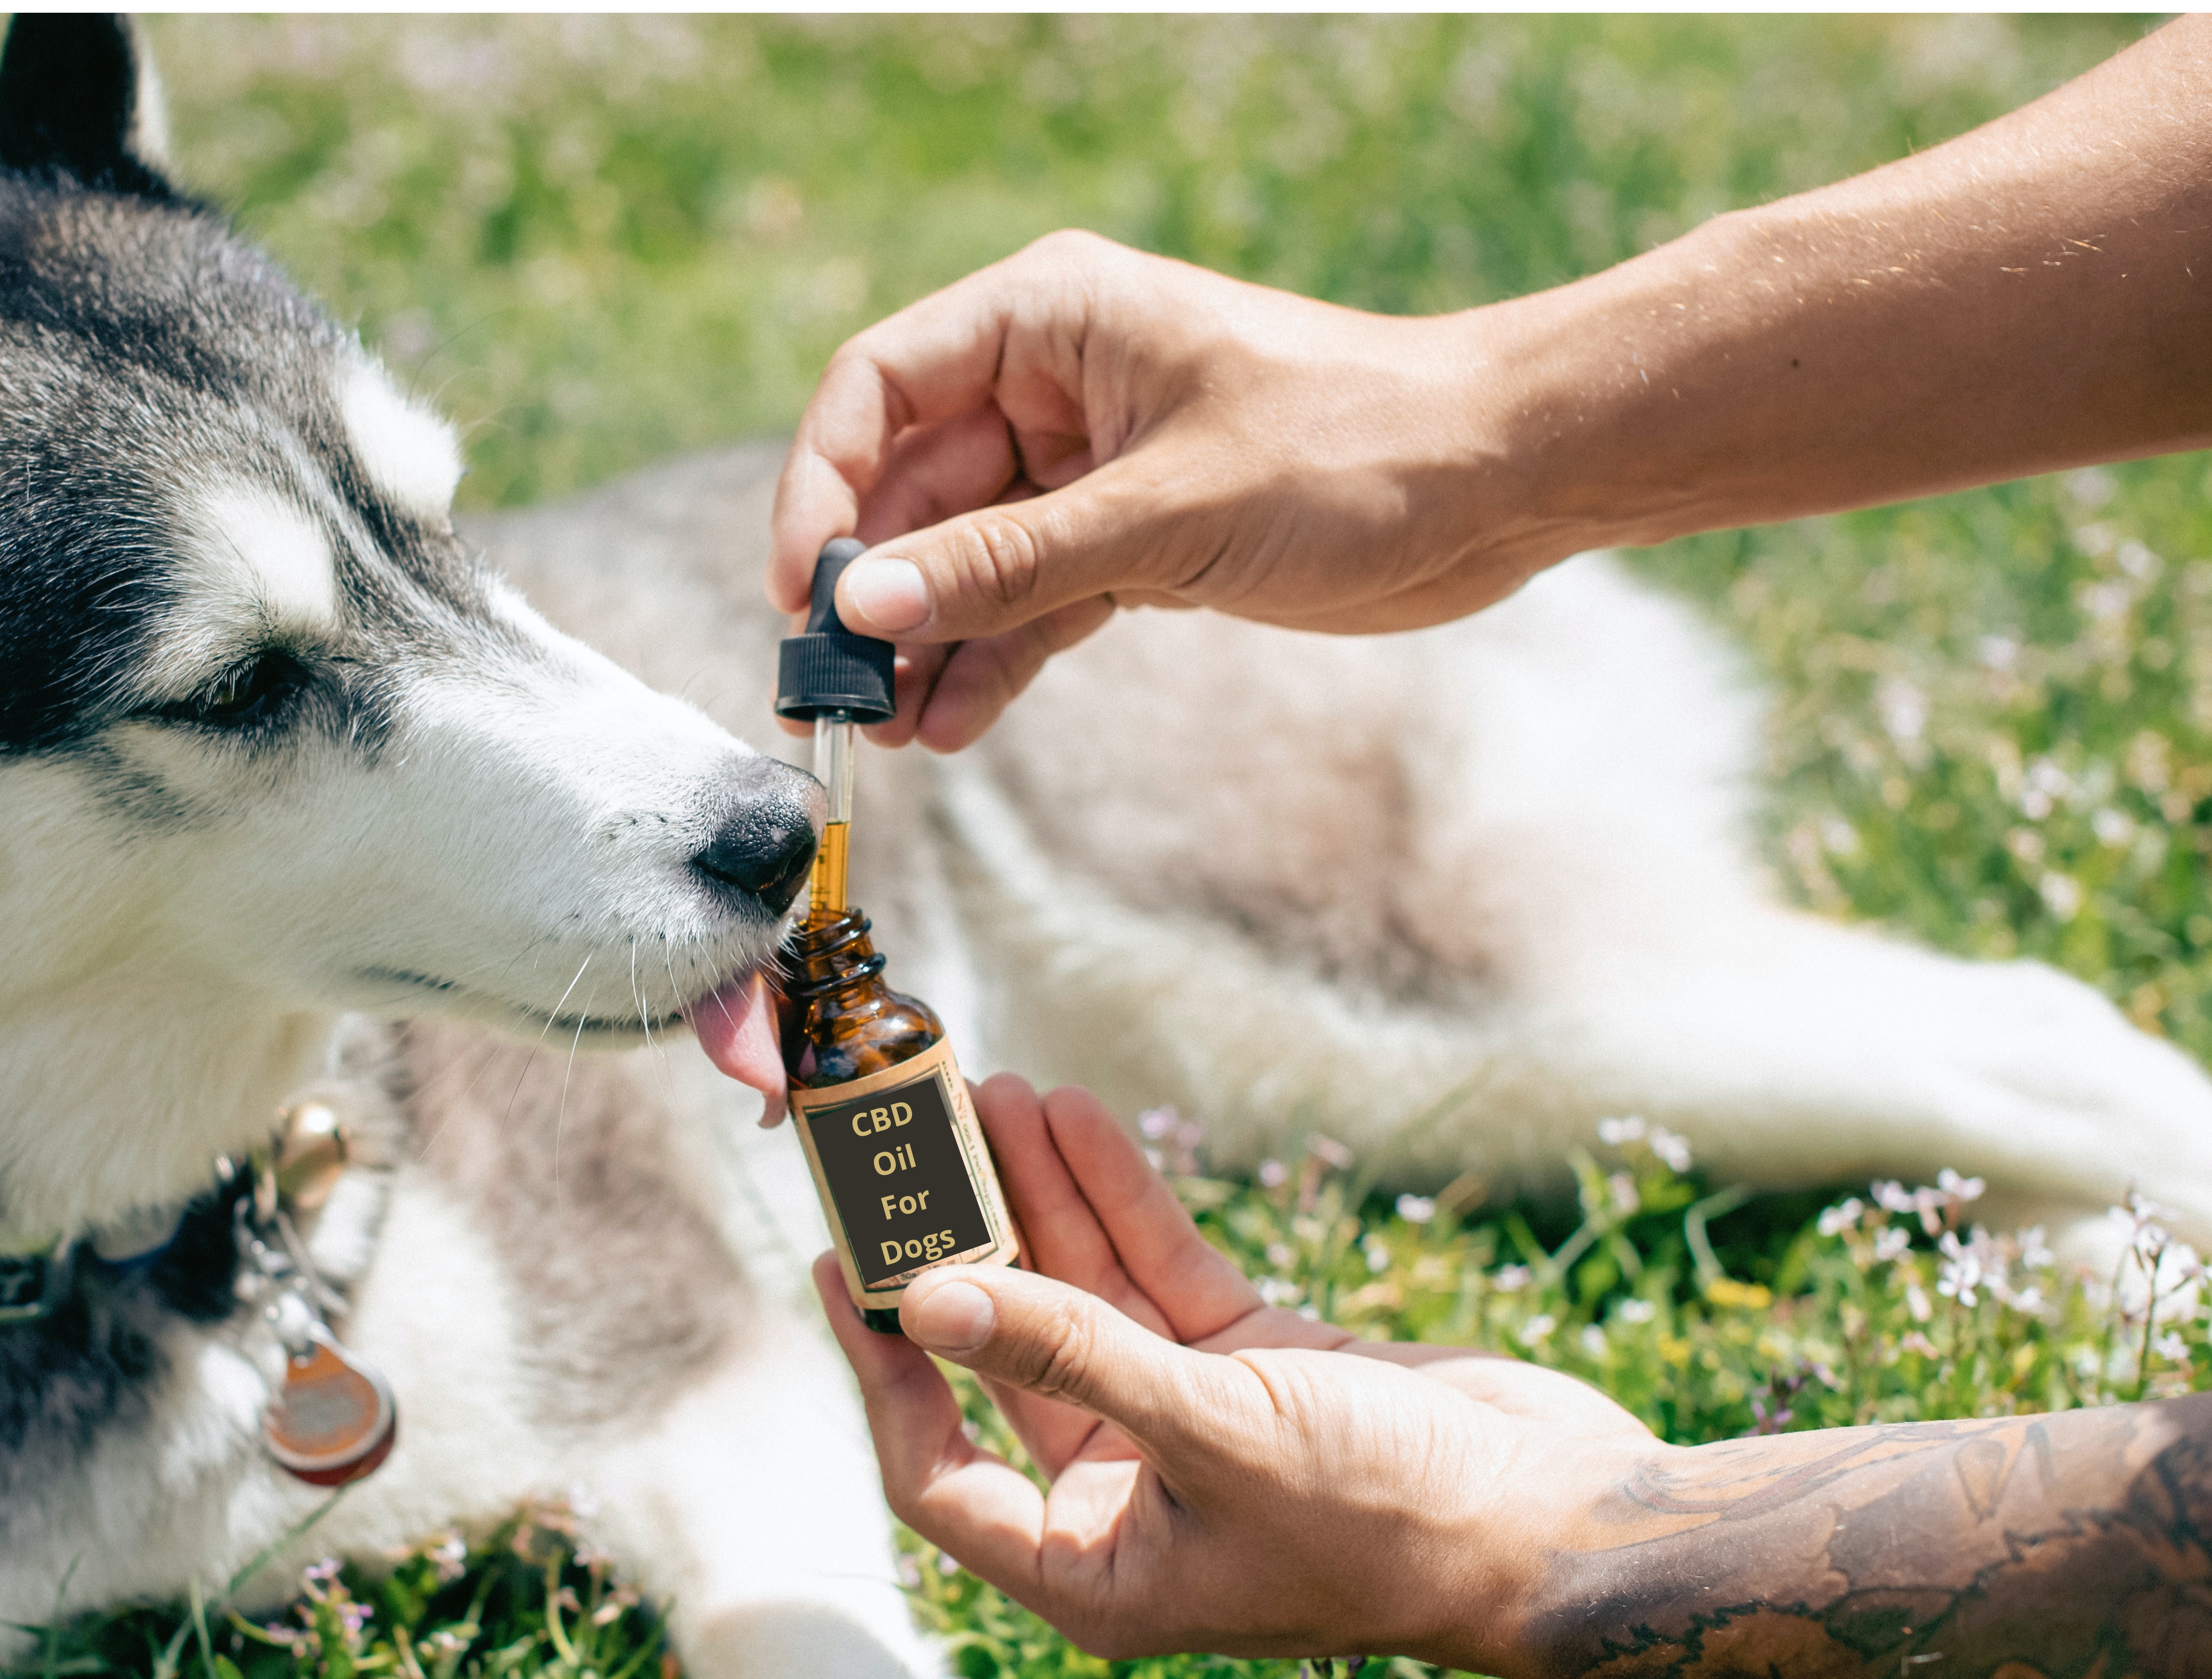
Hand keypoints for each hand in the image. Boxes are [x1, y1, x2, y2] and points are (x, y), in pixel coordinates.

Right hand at [766, 232, 1542, 751]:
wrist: (1500, 481)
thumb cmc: (1358, 446)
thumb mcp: (1166, 510)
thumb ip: (1008, 564)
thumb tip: (865, 609)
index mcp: (1050, 319)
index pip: (880, 389)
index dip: (823, 488)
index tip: (805, 593)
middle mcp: (1053, 384)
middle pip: (909, 486)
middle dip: (870, 593)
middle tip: (831, 697)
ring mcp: (1088, 466)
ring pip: (964, 558)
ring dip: (923, 644)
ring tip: (886, 734)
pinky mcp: (1131, 540)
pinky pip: (1028, 602)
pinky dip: (991, 661)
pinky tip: (954, 726)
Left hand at [818, 1078, 1656, 1663]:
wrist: (1561, 1517)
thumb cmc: (1390, 1519)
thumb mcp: (1215, 1432)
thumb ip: (1071, 1357)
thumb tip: (932, 1300)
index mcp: (1095, 1571)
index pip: (937, 1471)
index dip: (883, 1369)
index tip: (844, 1264)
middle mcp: (1126, 1502)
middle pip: (1005, 1357)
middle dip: (963, 1248)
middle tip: (909, 1145)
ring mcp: (1188, 1428)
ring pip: (1081, 1297)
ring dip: (1035, 1198)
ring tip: (990, 1092)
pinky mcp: (1254, 1367)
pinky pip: (1158, 1272)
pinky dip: (1119, 1198)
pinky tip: (1073, 1117)